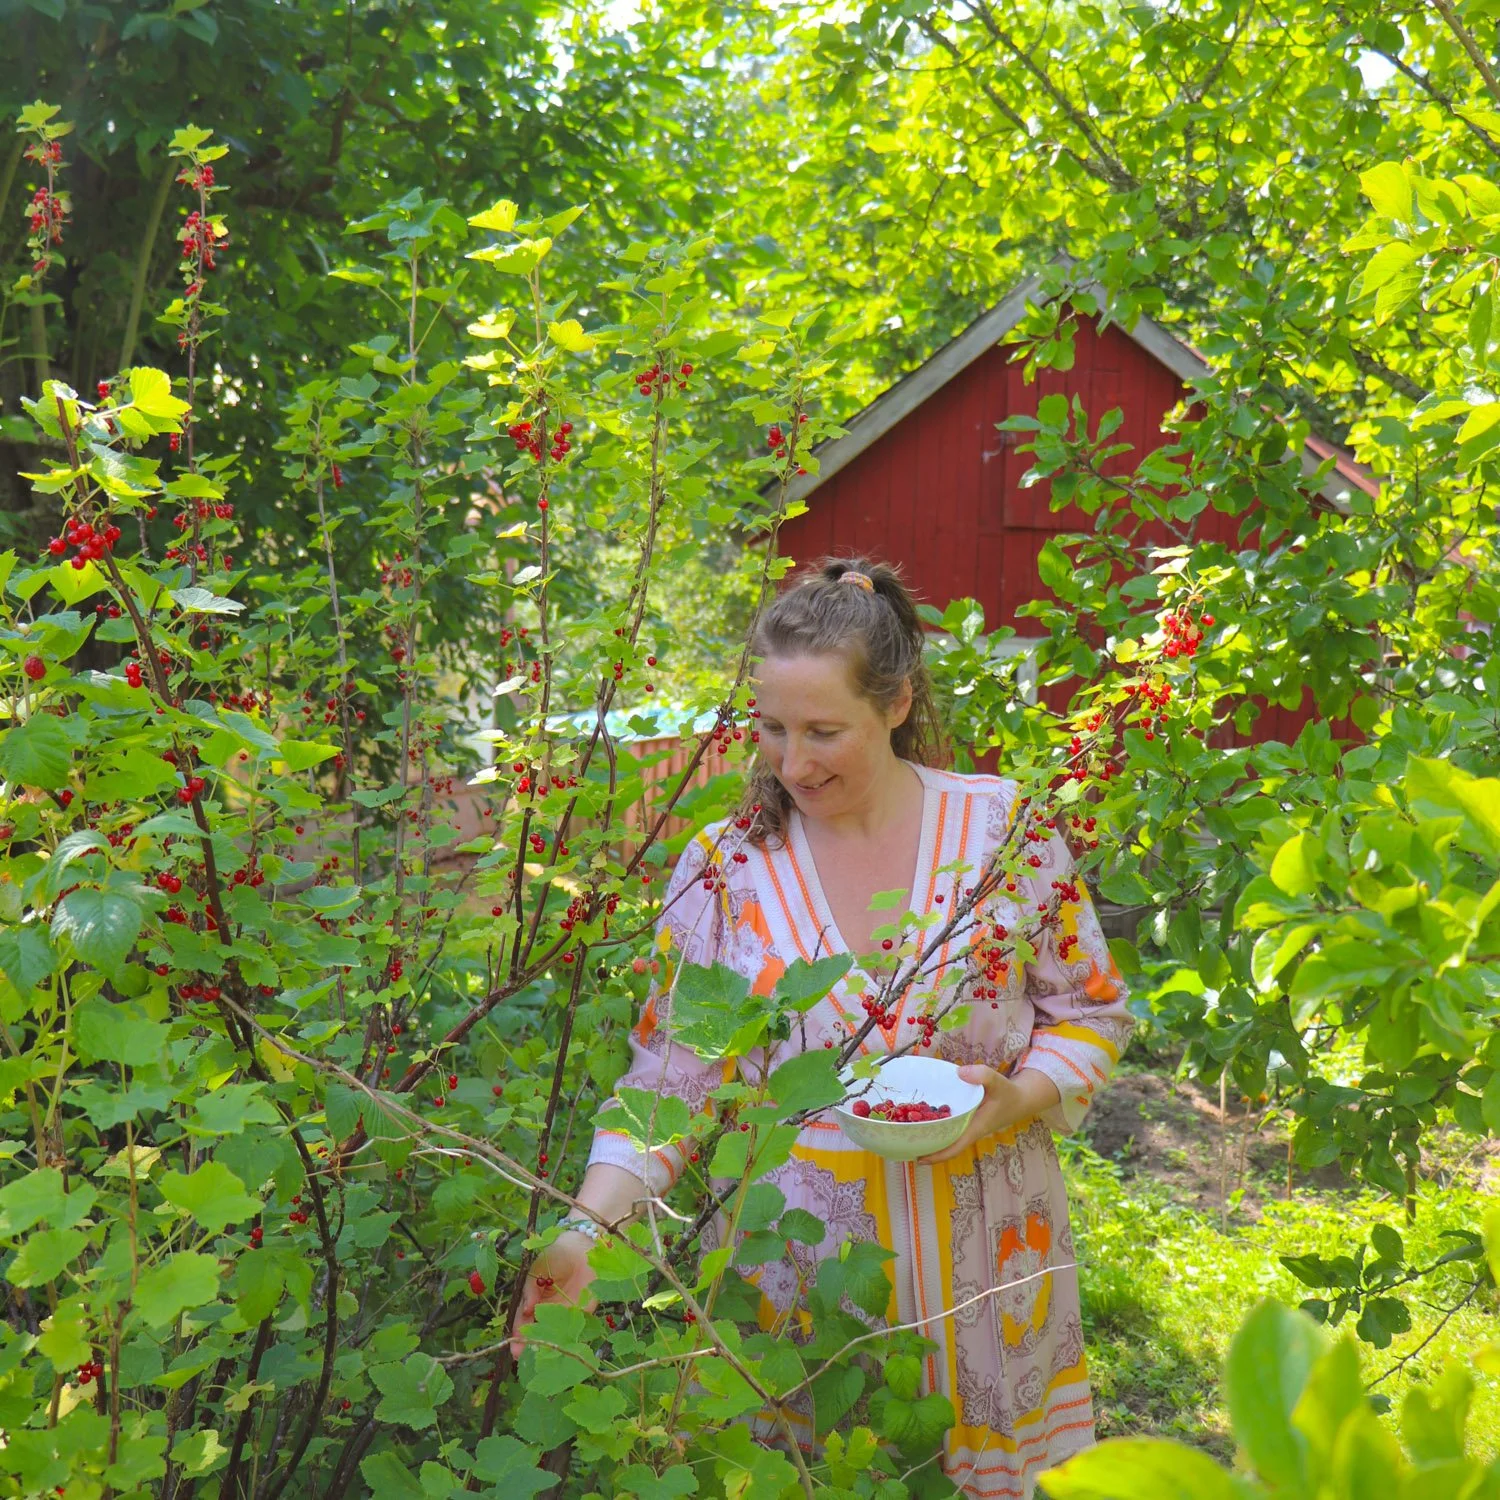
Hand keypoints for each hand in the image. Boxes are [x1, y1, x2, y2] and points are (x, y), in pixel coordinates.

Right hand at [508, 1230, 598, 1358]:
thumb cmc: (555, 1256)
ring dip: (544, 1346)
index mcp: (534, 1299)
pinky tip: (559, 1348)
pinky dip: (566, 1339)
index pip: (522, 1319)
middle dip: (527, 1344)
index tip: (512, 1344)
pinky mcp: (581, 1313)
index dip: (517, 1331)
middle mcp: (547, 1309)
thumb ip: (531, 1289)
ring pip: (551, 1333)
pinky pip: (572, 1329)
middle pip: (535, 1330)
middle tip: (520, 1355)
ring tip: (536, 1357)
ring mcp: (563, 1313)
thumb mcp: (537, 1270)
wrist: (581, 1247)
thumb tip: (525, 1309)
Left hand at [916, 1065, 1060, 1165]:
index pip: (955, 1147)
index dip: (937, 1155)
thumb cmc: (1008, 1093)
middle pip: (946, 1145)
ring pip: (947, 1136)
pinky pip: (950, 1127)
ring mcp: (968, 1126)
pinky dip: (938, 1125)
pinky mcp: (968, 1119)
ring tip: (908, 1134)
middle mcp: (969, 1130)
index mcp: (975, 1128)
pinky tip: (924, 1118)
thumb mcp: (998, 1081)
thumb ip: (982, 1075)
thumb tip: (960, 1073)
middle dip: (927, 1148)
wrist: (1021, 1099)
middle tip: (904, 1146)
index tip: (919, 1159)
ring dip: (931, 1138)